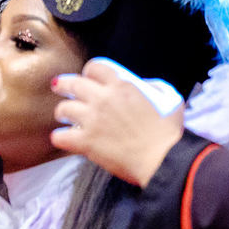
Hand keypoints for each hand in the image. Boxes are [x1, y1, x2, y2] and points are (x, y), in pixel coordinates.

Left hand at [50, 59, 183, 186]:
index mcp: (122, 86)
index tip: (88, 78)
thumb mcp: (170, 100)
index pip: (95, 67)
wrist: (163, 160)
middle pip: (72, 83)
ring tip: (63, 116)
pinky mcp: (86, 142)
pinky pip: (61, 136)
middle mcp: (103, 99)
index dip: (89, 72)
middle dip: (63, 84)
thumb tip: (145, 85)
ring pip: (64, 109)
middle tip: (58, 86)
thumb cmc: (169, 134)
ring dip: (62, 112)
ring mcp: (92, 120)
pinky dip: (60, 137)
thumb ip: (155, 88)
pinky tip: (63, 139)